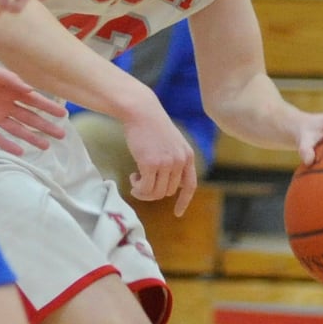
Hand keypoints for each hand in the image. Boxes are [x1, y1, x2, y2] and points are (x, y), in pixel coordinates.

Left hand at [0, 60, 67, 154]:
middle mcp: (3, 103)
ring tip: (46, 147)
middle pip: (29, 117)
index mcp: (8, 88)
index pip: (33, 100)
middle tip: (61, 135)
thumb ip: (10, 79)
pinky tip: (21, 152)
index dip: (48, 107)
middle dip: (45, 125)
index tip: (63, 114)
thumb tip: (31, 90)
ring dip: (31, 137)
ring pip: (17, 129)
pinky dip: (8, 145)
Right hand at [122, 94, 198, 215]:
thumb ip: (174, 160)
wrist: (141, 110)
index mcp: (187, 155)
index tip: (177, 213)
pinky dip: (138, 188)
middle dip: (154, 191)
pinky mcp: (150, 163)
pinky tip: (133, 177)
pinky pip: (145, 188)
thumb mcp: (171, 142)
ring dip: (144, 191)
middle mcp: (180, 161)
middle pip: (168, 191)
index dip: (183, 201)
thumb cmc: (152, 126)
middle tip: (141, 182)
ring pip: (156, 193)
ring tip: (136, 179)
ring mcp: (166, 163)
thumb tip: (170, 187)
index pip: (190, 185)